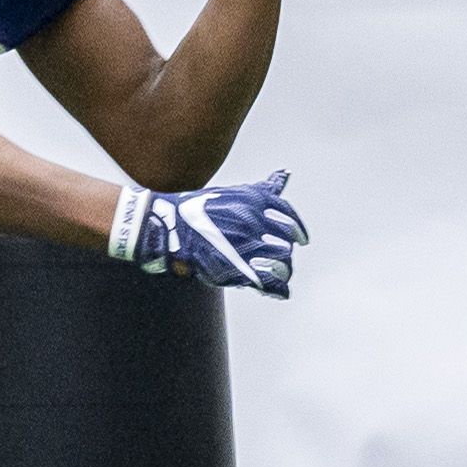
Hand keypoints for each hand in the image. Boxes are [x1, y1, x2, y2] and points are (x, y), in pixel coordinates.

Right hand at [113, 171, 307, 296]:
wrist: (165, 226)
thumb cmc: (198, 208)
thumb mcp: (233, 192)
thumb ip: (263, 188)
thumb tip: (284, 174)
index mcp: (254, 202)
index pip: (288, 217)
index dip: (298, 230)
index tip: (301, 239)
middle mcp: (252, 222)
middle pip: (286, 242)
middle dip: (284, 250)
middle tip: (278, 255)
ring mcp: (244, 245)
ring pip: (280, 263)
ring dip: (281, 269)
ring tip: (275, 272)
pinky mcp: (234, 267)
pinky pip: (267, 281)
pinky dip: (277, 289)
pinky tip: (279, 291)